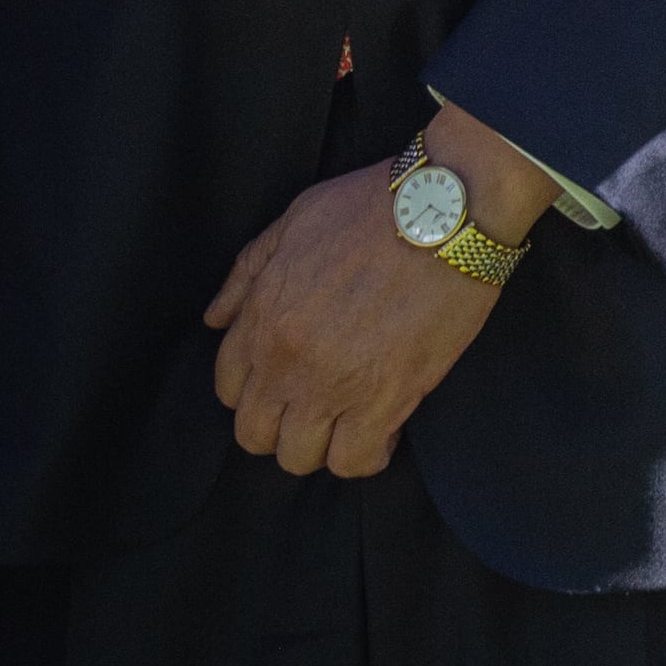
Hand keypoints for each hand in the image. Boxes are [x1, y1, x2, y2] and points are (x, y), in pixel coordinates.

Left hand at [205, 135, 526, 475]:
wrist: (448, 210)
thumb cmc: (375, 206)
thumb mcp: (293, 221)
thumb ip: (247, 273)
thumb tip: (217, 320)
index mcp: (261, 320)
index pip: (231, 391)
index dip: (259, 392)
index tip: (290, 382)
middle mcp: (287, 363)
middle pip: (257, 435)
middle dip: (284, 427)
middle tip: (321, 407)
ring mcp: (335, 386)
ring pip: (301, 458)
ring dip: (323, 446)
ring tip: (352, 424)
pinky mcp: (388, 398)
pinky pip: (355, 460)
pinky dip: (366, 456)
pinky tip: (384, 434)